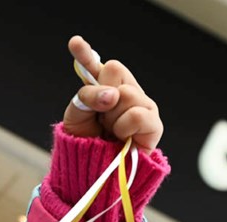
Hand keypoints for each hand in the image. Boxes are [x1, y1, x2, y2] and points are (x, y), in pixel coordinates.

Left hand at [62, 35, 163, 151]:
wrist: (94, 172)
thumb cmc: (86, 145)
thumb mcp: (75, 118)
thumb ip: (87, 97)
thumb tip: (112, 94)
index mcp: (104, 88)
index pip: (96, 66)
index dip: (85, 54)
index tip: (74, 42)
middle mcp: (125, 92)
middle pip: (114, 69)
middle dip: (101, 93)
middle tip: (101, 115)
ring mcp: (141, 106)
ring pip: (126, 92)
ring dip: (112, 116)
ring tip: (112, 131)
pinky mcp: (153, 124)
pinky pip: (139, 114)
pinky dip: (125, 126)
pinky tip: (123, 136)